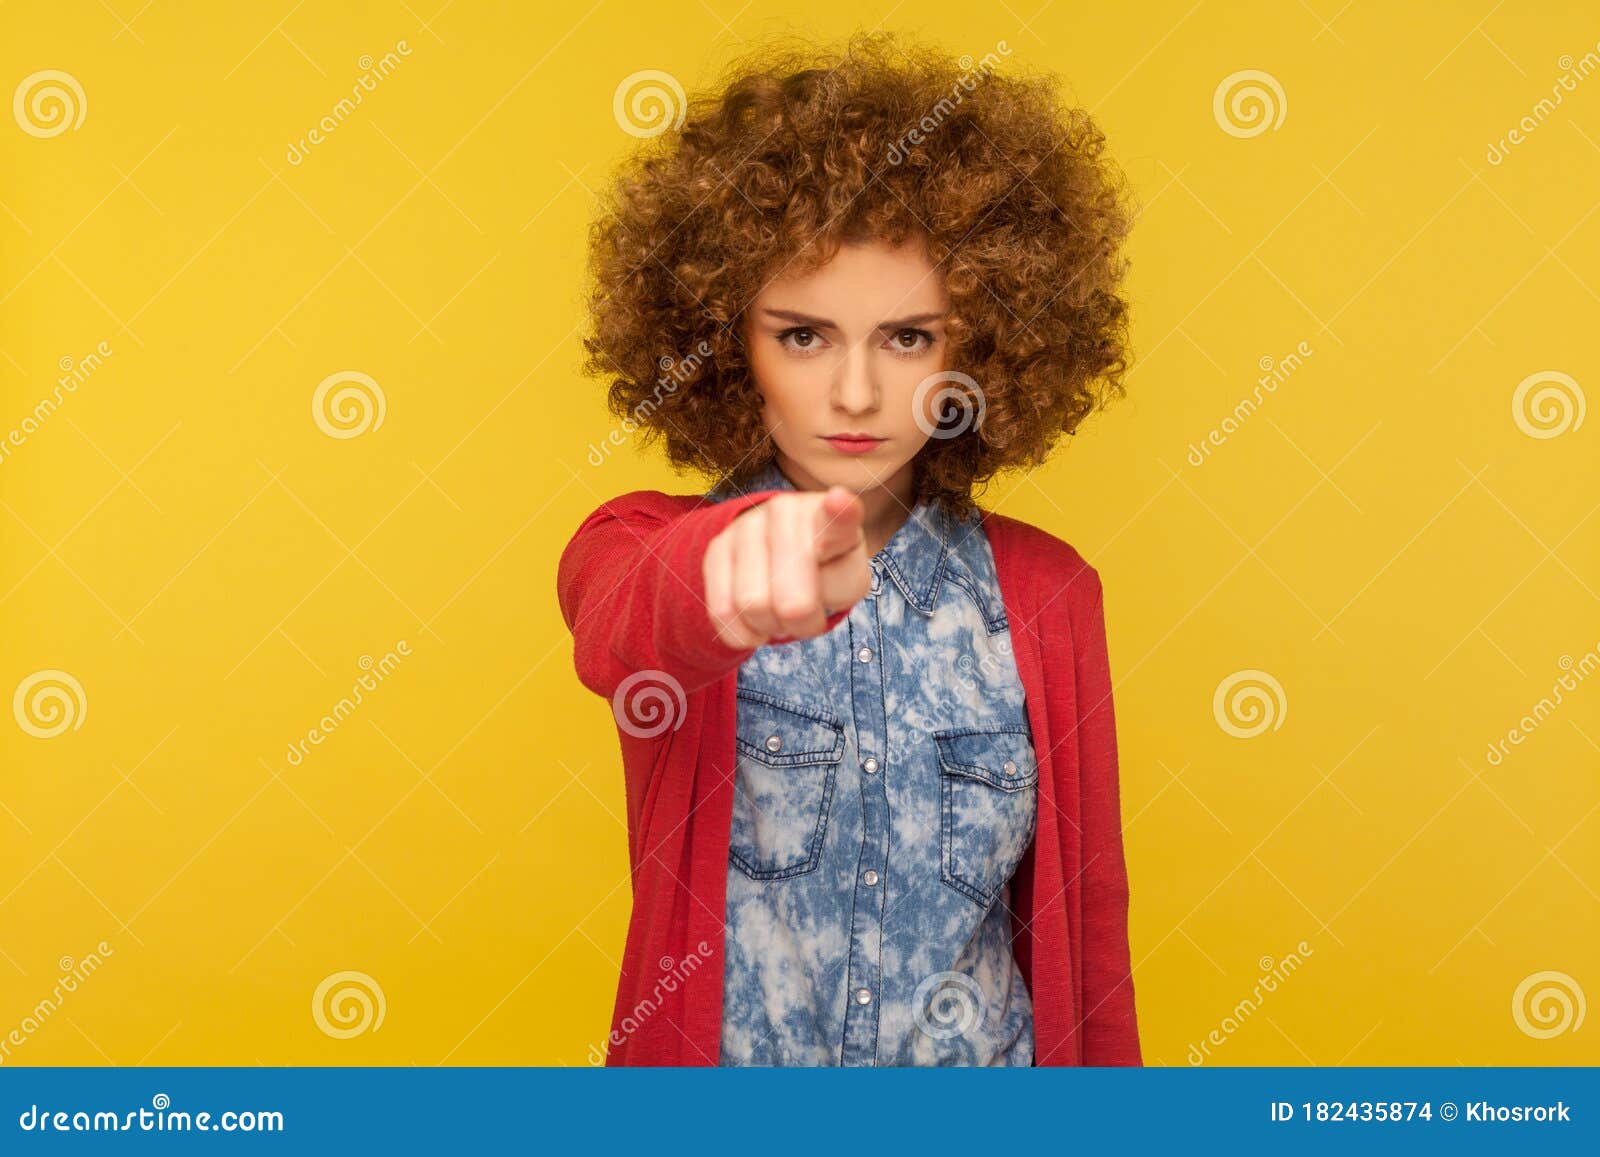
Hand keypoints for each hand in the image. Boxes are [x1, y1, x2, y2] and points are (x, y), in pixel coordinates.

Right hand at [703, 485, 871, 648]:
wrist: (785, 552)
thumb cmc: (826, 568)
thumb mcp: (847, 577)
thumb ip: (840, 584)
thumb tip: (797, 593)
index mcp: (829, 517)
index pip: (837, 517)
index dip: (839, 511)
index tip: (838, 501)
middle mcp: (785, 510)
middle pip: (794, 603)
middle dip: (803, 623)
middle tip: (808, 614)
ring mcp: (747, 525)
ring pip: (754, 607)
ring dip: (772, 626)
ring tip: (782, 612)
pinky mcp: (717, 547)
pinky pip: (723, 611)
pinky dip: (744, 633)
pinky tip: (757, 622)